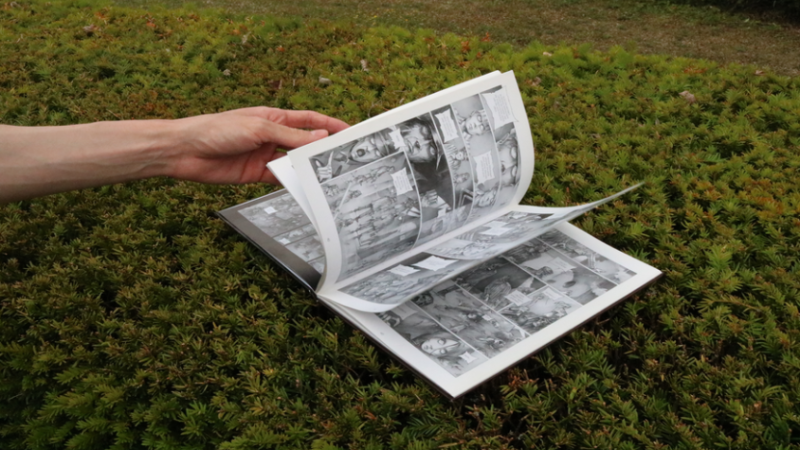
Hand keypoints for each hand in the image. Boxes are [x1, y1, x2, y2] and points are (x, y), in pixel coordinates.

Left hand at [168, 107, 348, 184]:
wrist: (185, 151)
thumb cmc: (217, 130)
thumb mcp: (259, 129)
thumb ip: (291, 137)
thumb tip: (321, 137)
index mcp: (274, 118)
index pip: (309, 120)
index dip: (330, 124)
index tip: (349, 131)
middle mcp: (272, 136)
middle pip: (305, 143)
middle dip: (323, 150)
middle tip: (344, 158)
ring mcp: (265, 155)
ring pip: (294, 163)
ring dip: (308, 168)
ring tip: (328, 175)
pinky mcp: (256, 174)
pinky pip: (280, 178)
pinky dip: (292, 182)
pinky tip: (304, 185)